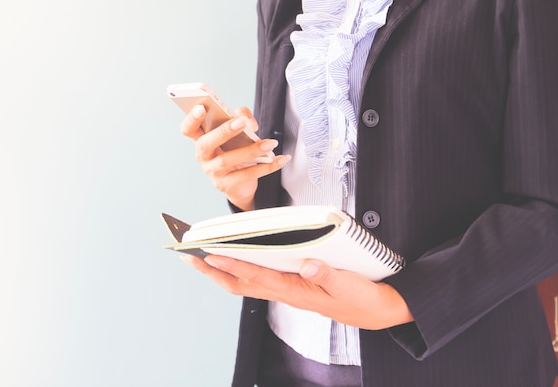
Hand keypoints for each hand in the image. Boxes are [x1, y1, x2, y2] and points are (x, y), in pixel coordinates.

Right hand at [180, 105, 290, 210]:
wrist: (240, 184)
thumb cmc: (235, 151)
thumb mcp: (236, 133)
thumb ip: (240, 117)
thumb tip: (249, 121)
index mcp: (202, 139)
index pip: (188, 129)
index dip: (191, 118)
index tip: (201, 108)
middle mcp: (204, 156)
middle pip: (207, 143)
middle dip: (223, 131)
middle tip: (241, 122)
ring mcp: (214, 172)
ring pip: (228, 160)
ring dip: (251, 150)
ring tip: (269, 144)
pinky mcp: (227, 185)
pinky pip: (247, 175)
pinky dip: (267, 167)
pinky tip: (281, 159)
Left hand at [183, 255, 413, 329]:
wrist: (375, 311)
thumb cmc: (361, 299)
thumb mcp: (348, 286)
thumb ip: (327, 275)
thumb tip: (306, 265)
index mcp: (296, 291)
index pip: (256, 277)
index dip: (231, 265)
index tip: (210, 254)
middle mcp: (286, 292)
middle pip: (240, 283)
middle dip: (213, 271)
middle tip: (190, 256)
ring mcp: (287, 291)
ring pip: (246, 283)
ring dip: (222, 271)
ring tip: (202, 257)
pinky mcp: (292, 287)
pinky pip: (259, 280)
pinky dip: (241, 270)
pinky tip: (235, 261)